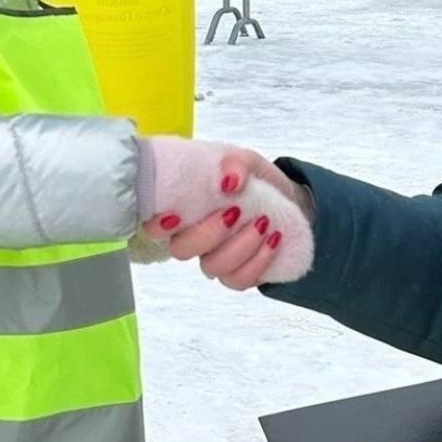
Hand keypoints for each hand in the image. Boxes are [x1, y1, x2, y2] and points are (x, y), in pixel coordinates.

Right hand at [141, 146, 314, 290]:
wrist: (287, 201)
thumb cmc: (253, 182)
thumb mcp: (246, 161)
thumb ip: (234, 163)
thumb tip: (229, 181)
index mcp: (184, 209)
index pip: (154, 225)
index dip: (157, 225)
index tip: (176, 214)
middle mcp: (192, 239)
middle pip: (181, 250)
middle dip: (208, 233)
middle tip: (236, 212)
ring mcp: (214, 259)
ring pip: (212, 267)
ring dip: (240, 245)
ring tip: (265, 222)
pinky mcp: (236, 276)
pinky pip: (238, 280)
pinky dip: (258, 260)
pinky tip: (274, 240)